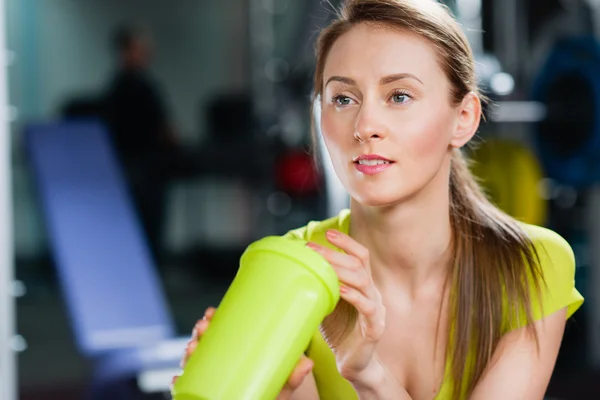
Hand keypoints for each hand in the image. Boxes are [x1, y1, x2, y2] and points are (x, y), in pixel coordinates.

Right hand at [171, 307, 314, 399]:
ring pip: (193, 363)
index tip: (211, 313)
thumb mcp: (281, 383)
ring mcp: (213, 380)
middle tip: (202, 327)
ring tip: (191, 348)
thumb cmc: (272, 392)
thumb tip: (306, 364)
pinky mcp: (207, 393)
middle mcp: (221, 365)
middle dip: (199, 334)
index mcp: (235, 353)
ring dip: (188, 353)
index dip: (212, 322)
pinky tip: (178, 378)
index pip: (220, 333)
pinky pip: (188, 388)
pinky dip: (180, 382)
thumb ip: (292, 376)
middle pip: (203, 345)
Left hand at [306, 229, 386, 384]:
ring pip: (364, 281)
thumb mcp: (327, 303)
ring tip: (323, 265)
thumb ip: (319, 286)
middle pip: (359, 264)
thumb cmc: (339, 331)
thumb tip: (293, 268)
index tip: (328, 233)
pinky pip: (368, 307)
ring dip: (342, 271)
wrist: (353, 364)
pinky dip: (353, 296)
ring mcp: (376, 309)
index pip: (360, 256)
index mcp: (363, 285)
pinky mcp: (375, 327)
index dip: (346, 243)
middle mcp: (372, 293)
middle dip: (335, 254)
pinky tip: (339, 290)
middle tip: (312, 249)